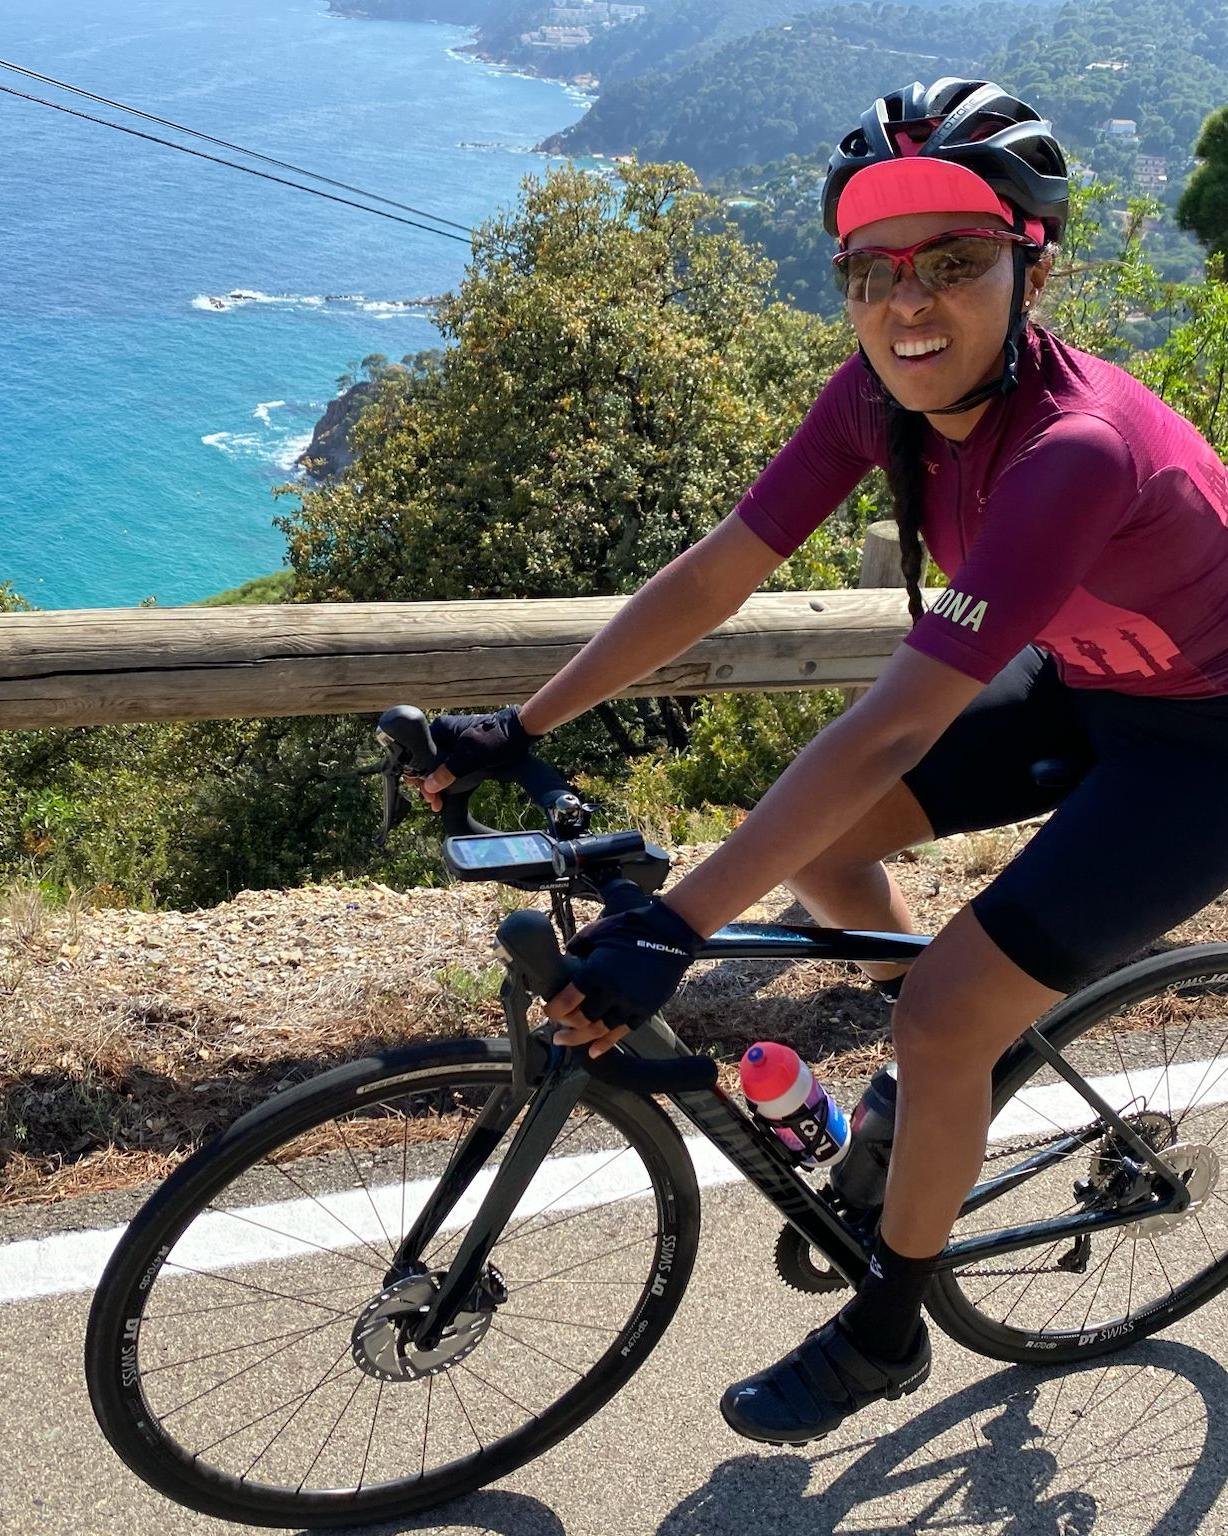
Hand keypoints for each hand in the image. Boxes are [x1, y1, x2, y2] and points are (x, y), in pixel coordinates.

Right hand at [405, 706, 540, 808]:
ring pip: (439, 768)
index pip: (419, 756)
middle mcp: (443, 736)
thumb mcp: (471, 756)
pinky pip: (450, 768)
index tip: (425, 795)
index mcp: (439, 729)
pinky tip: (446, 796)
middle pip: (428, 764)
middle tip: (434, 804)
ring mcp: (454, 744)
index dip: (420, 777)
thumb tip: (429, 787)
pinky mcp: (464, 753)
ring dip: (438, 786)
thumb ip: (449, 771)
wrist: (520, 732)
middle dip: (429, 785)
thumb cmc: (495, 738)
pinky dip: (448, 782)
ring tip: (438, 804)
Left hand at [544, 897, 703, 1055]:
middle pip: (582, 1020)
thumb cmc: (631, 928)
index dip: (553, 1010)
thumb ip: (578, 946)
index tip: (547, 1011)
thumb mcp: (597, 931)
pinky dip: (606, 1044)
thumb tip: (568, 957)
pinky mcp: (645, 1010)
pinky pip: (622, 1033)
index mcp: (596, 972)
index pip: (567, 1000)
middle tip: (556, 1031)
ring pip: (600, 1030)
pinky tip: (594, 1051)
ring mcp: (630, 1003)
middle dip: (565, 1027)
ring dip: (580, 1039)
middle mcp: (611, 992)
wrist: (670, 934)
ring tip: (567, 1041)